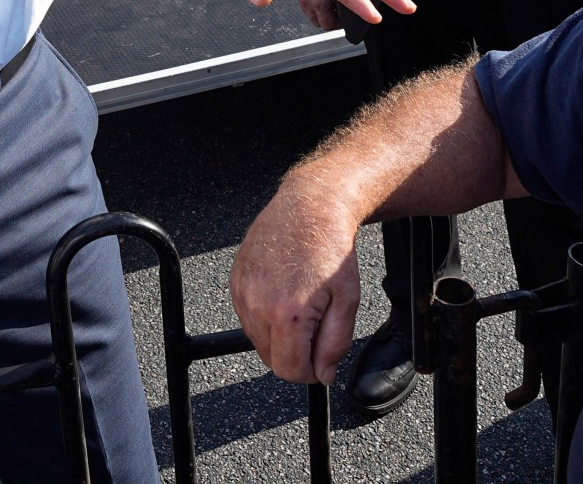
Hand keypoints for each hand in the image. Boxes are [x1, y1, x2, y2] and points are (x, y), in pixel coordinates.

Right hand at [232, 166, 365, 383]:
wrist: (308, 208)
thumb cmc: (330, 249)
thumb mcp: (347, 301)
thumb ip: (334, 344)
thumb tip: (322, 374)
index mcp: (287, 313)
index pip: (289, 371)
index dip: (309, 373)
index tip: (320, 360)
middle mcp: (257, 305)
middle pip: (271, 359)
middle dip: (295, 354)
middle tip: (316, 326)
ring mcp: (242, 293)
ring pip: (258, 340)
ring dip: (280, 336)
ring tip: (300, 305)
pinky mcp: (235, 282)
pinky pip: (248, 318)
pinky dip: (266, 317)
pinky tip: (284, 294)